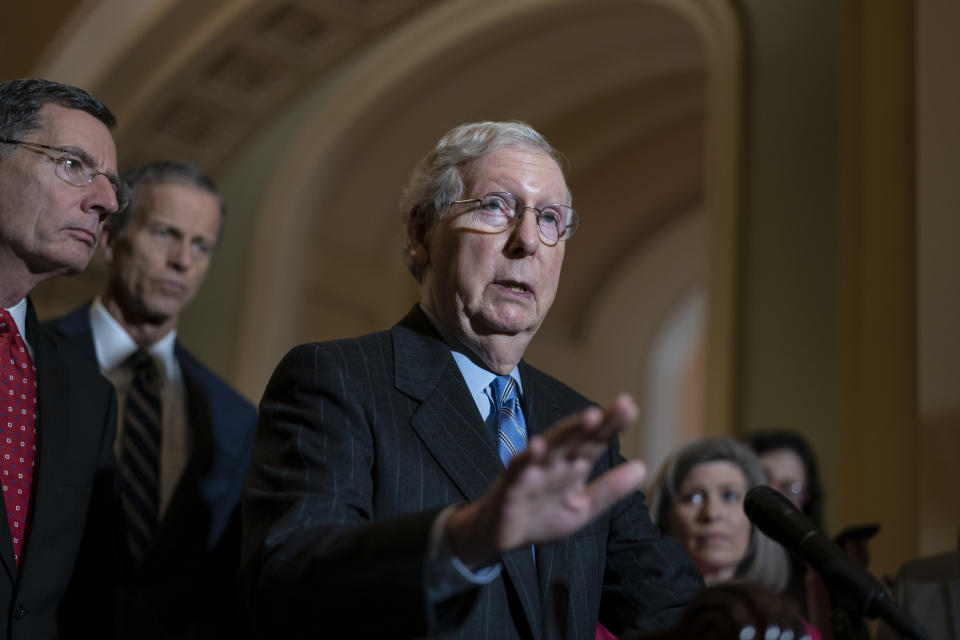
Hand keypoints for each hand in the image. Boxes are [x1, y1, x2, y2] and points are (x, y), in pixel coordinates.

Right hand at [446, 394, 645, 568]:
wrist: (502, 537)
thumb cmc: (542, 517)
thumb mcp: (582, 508)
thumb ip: (609, 490)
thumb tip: (642, 467)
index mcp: (574, 466)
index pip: (596, 441)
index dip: (613, 425)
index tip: (631, 407)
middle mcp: (555, 461)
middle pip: (579, 437)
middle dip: (599, 422)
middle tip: (622, 405)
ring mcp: (533, 469)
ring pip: (553, 445)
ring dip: (570, 431)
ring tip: (591, 417)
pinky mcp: (511, 483)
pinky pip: (520, 467)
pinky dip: (528, 457)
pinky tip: (539, 446)